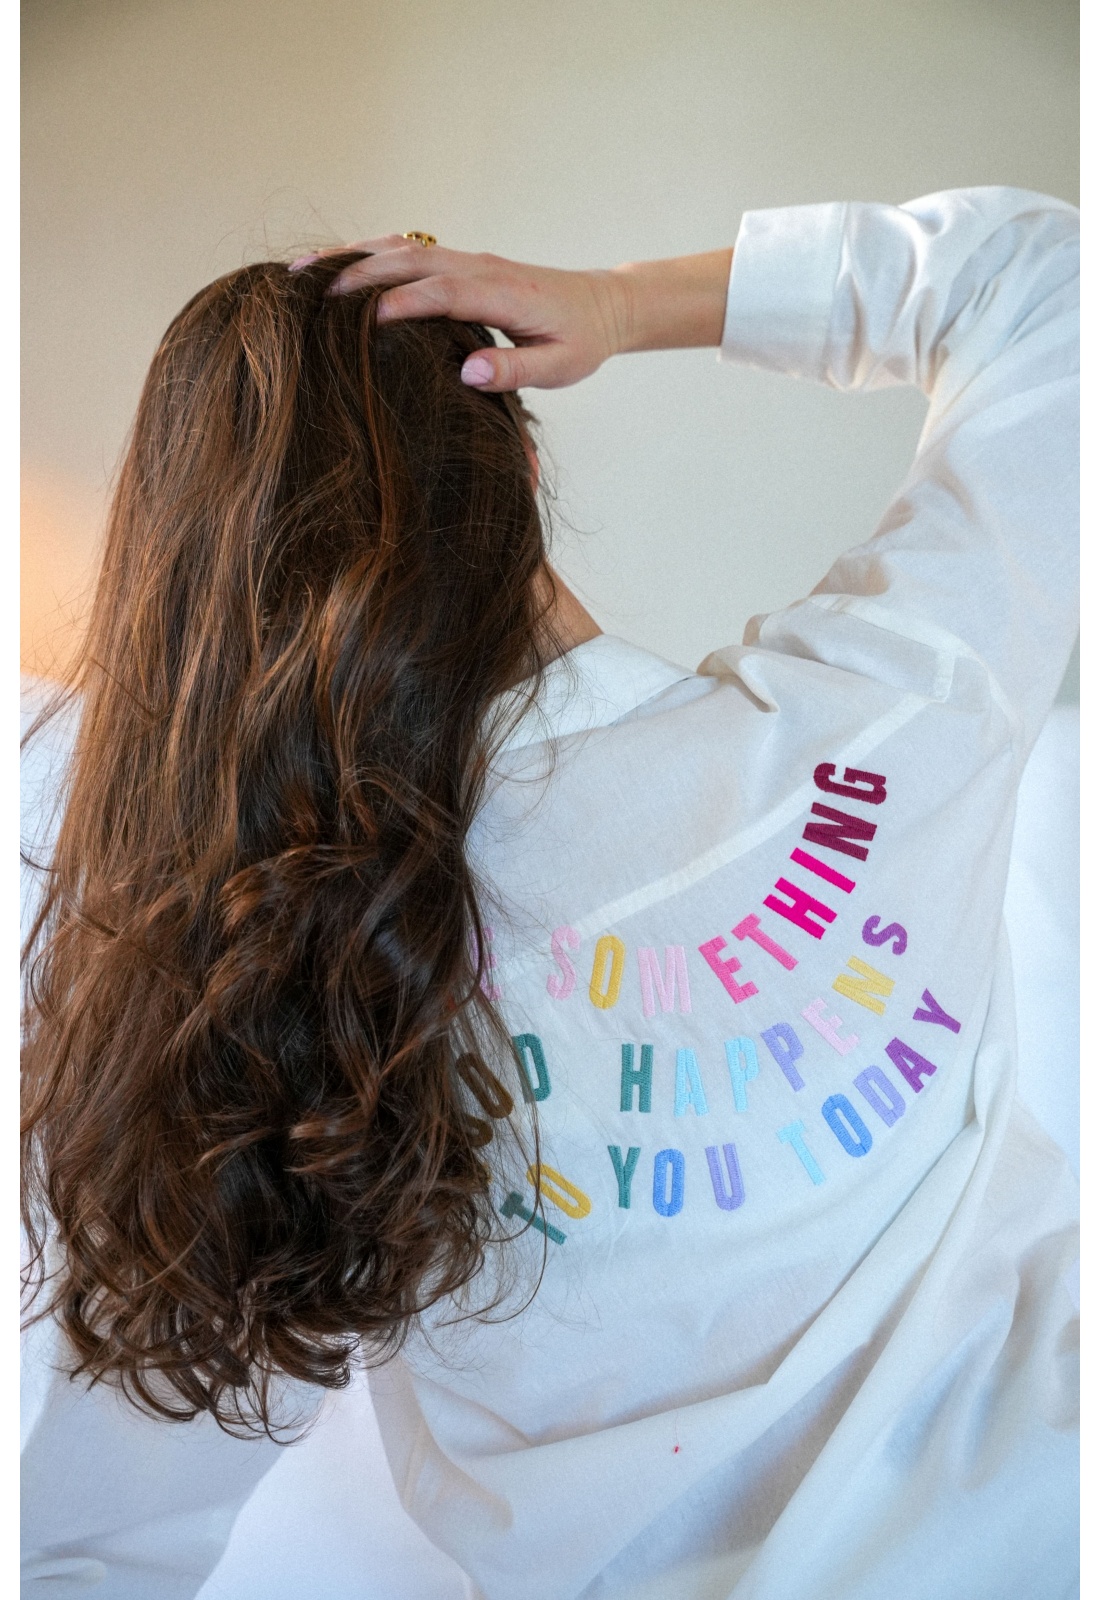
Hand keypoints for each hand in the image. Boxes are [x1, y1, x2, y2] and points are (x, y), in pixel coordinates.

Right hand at [297, 235, 732, 392]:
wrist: (602, 305)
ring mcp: (469, 260)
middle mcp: (481, 267)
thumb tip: (468, 371)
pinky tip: (335, 264)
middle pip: (411, 261)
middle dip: (359, 274)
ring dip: (353, 258)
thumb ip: (516, 368)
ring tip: (304, 273)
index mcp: (503, 295)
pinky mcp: (462, 262)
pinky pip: (410, 251)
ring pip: (403, 249)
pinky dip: (369, 254)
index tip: (363, 322)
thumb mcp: (560, 367)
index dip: (403, 303)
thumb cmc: (580, 342)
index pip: (444, 293)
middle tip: (309, 294)